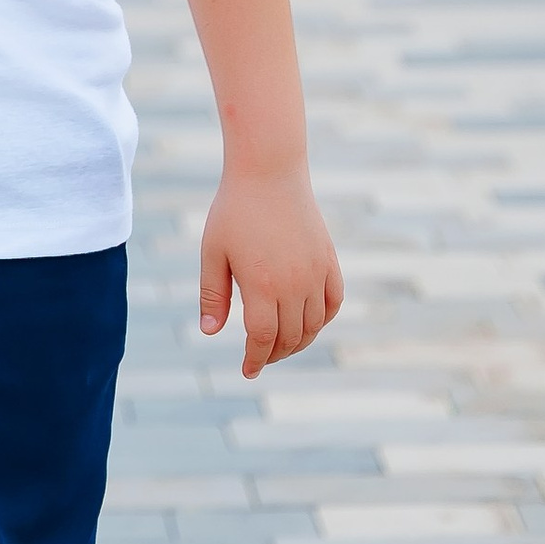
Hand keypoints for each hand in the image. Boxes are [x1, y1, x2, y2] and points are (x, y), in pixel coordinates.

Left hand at [199, 164, 342, 379]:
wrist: (269, 173)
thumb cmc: (234, 211)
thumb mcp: (213, 253)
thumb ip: (212, 295)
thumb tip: (211, 333)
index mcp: (262, 285)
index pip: (263, 339)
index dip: (255, 360)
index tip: (248, 371)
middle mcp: (295, 284)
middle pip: (289, 337)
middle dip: (273, 353)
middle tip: (259, 357)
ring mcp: (316, 273)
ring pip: (314, 325)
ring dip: (298, 342)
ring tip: (280, 344)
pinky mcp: (329, 261)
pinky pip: (333, 303)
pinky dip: (323, 319)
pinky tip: (307, 322)